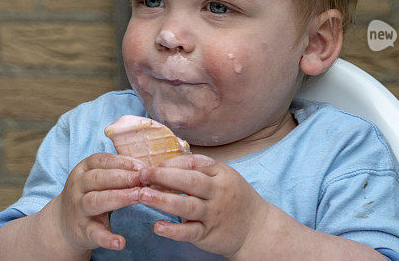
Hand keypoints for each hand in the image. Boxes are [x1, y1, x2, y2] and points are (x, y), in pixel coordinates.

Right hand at [48, 152, 145, 254]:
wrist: (63, 222)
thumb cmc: (89, 193)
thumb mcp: (97, 178)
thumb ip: (117, 172)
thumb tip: (145, 169)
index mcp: (83, 170)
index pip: (101, 161)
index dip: (122, 162)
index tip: (141, 167)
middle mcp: (77, 187)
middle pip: (98, 178)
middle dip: (122, 177)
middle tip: (143, 179)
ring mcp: (78, 209)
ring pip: (96, 201)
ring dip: (119, 198)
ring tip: (138, 196)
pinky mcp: (82, 230)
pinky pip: (94, 233)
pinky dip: (107, 239)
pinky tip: (121, 242)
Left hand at [137, 154, 271, 257]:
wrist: (257, 228)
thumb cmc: (235, 198)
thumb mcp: (224, 177)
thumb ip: (200, 170)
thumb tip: (166, 164)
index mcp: (220, 174)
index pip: (193, 163)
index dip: (170, 164)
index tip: (151, 166)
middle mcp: (218, 193)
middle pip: (189, 181)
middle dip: (163, 176)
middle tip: (141, 175)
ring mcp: (213, 214)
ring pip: (187, 206)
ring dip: (163, 201)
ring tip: (143, 195)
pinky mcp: (209, 234)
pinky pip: (189, 232)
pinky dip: (173, 230)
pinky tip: (158, 226)